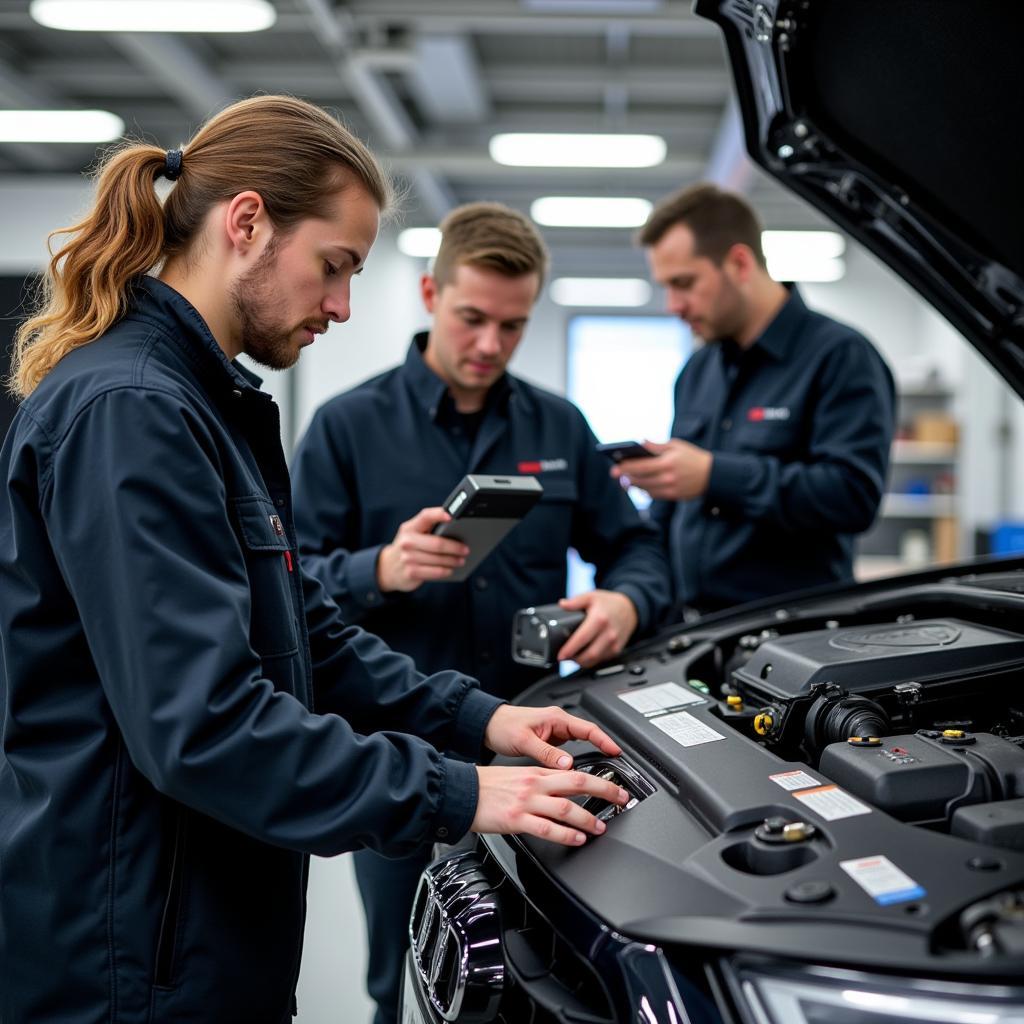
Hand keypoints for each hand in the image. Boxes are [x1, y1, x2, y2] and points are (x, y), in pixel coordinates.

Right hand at [376, 507, 469, 591]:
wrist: (388, 567)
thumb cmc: (408, 547)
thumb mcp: (413, 534)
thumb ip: (429, 529)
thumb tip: (456, 529)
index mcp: (410, 527)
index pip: (426, 516)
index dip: (440, 514)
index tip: (453, 516)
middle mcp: (407, 541)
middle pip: (437, 543)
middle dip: (455, 547)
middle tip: (466, 549)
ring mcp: (407, 558)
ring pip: (438, 559)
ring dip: (453, 561)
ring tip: (461, 560)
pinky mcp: (410, 572)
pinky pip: (434, 572)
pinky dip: (445, 571)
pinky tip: (451, 569)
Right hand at [471, 765, 629, 845]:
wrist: (461, 792)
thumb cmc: (487, 786)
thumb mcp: (517, 775)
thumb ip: (540, 781)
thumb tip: (560, 789)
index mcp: (536, 772)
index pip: (574, 772)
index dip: (598, 778)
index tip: (613, 785)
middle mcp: (535, 784)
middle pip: (578, 783)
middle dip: (604, 791)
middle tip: (621, 798)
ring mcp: (527, 802)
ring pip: (567, 807)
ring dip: (588, 818)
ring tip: (601, 826)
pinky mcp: (517, 819)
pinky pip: (547, 828)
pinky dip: (566, 834)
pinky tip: (577, 838)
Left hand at [483, 704, 620, 766]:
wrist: (487, 725)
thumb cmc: (503, 726)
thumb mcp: (525, 741)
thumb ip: (547, 753)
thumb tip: (568, 765)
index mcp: (556, 718)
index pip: (588, 728)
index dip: (605, 740)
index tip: (616, 751)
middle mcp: (558, 723)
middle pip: (589, 735)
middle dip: (604, 747)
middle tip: (616, 764)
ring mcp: (555, 731)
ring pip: (580, 743)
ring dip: (592, 753)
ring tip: (603, 769)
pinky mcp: (550, 740)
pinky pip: (570, 749)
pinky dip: (578, 759)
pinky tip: (579, 771)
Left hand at [554, 590, 637, 667]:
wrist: (629, 609)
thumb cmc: (609, 603)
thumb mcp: (591, 596)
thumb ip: (575, 601)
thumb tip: (562, 604)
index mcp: (600, 620)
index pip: (582, 639)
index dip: (570, 649)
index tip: (561, 655)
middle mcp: (609, 633)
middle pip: (589, 654)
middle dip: (574, 659)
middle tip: (564, 657)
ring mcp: (614, 643)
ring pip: (595, 660)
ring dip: (581, 662)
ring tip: (572, 657)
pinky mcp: (616, 650)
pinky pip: (601, 660)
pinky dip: (590, 661)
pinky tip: (584, 656)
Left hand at [612, 438, 712, 500]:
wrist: (712, 475)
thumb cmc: (692, 457)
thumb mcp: (676, 446)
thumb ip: (656, 446)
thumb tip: (641, 442)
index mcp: (666, 463)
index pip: (640, 466)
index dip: (625, 468)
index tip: (614, 468)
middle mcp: (667, 478)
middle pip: (640, 480)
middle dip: (626, 477)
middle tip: (616, 475)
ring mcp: (670, 489)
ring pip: (645, 489)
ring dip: (634, 485)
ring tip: (626, 480)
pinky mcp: (673, 496)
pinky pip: (653, 495)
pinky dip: (645, 490)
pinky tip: (640, 485)